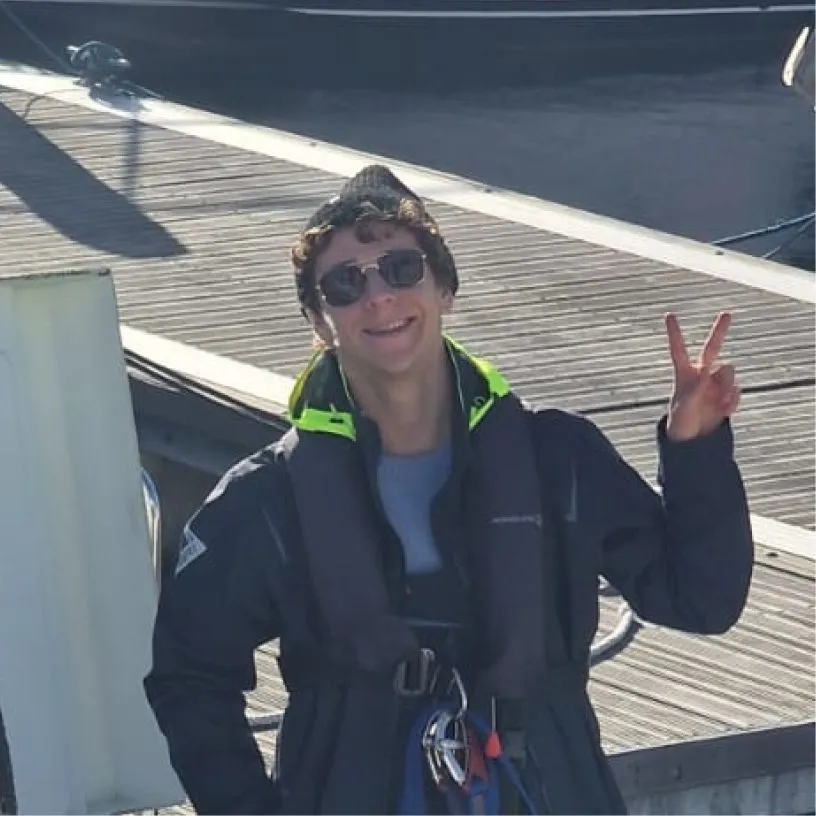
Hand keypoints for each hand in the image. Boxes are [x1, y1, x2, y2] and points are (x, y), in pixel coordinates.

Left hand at [664, 312, 740, 441]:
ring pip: (729, 371)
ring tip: (715, 401)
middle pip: (712, 348)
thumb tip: (708, 374)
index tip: (669, 314)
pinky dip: (732, 401)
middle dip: (720, 330)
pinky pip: (736, 391)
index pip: (678, 349)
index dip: (674, 332)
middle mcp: (702, 374)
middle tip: (727, 313)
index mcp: (683, 374)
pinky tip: (723, 411)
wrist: (694, 438)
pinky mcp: (728, 394)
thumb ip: (694, 390)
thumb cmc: (680, 422)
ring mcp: (716, 383)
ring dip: (726, 384)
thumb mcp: (682, 408)